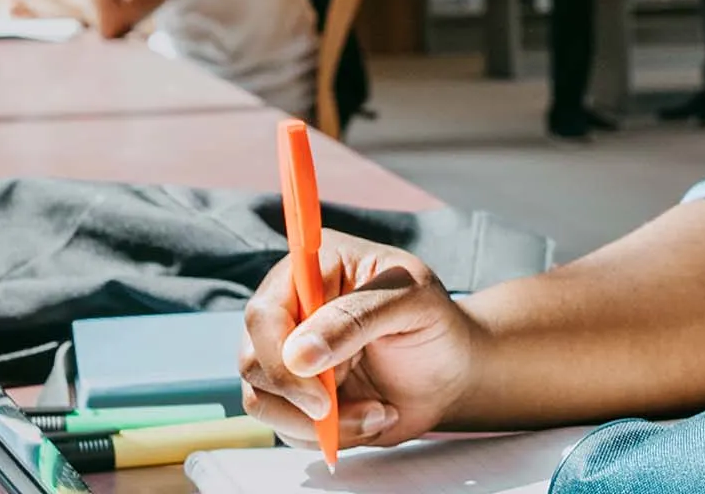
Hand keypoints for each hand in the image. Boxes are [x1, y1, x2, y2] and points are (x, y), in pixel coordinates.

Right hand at [240, 231, 485, 448]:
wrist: (452, 368)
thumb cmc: (434, 321)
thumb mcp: (412, 301)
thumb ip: (357, 317)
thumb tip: (299, 355)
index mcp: (309, 269)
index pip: (264, 313)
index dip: (279, 356)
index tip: (320, 392)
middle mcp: (288, 311)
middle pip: (252, 361)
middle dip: (302, 398)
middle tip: (354, 410)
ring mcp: (287, 357)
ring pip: (262, 401)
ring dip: (320, 424)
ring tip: (379, 412)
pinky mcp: (297, 396)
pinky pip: (286, 428)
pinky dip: (331, 436)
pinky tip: (373, 417)